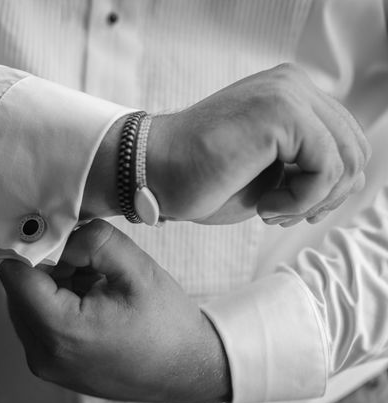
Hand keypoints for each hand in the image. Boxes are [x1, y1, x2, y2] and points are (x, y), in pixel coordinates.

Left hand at [0, 219, 230, 402]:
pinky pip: (38, 325)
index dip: (36, 250)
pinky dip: (57, 306)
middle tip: (89, 264)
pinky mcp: (53, 369)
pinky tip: (92, 303)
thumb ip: (94, 240)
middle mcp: (43, 354)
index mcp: (62, 330)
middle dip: (48, 269)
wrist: (188, 371)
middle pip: (17, 291)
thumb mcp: (137, 269)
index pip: (14, 275)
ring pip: (26, 306)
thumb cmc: (167, 323)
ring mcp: (46, 366)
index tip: (64, 243)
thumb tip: (61, 233)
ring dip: (53, 287)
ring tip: (95, 286)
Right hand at [84, 63, 369, 224]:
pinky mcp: (282, 112)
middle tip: (281, 215)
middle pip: (354, 149)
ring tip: (269, 212)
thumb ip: (305, 166)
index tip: (291, 210)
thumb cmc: (199, 180)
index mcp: (288, 93)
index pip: (344, 141)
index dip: (329, 186)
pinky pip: (327, 167)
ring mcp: (288, 93)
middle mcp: (292, 84)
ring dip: (311, 200)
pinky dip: (302, 200)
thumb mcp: (267, 174)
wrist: (152, 175)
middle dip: (325, 195)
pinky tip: (264, 208)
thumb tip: (346, 183)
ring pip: (346, 160)